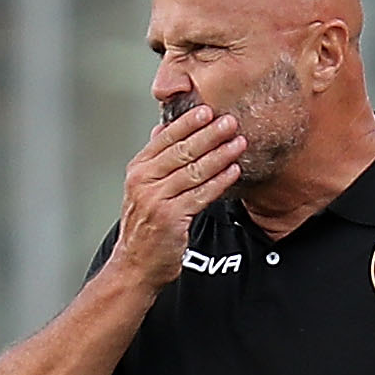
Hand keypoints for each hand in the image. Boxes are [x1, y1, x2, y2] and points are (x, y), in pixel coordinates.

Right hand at [113, 105, 245, 287]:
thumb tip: (161, 129)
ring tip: (239, 143)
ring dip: (220, 155)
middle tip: (230, 121)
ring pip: (193, 171)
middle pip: (181, 151)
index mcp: (138, 170)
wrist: (135, 264)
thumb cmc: (144, 227)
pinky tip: (234, 171)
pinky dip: (220, 181)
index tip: (207, 110)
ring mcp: (156, 199)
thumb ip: (155, 160)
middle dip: (209, 134)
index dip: (188, 123)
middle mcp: (143, 181)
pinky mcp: (171, 217)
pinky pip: (201, 194)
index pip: (164, 139)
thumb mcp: (142, 189)